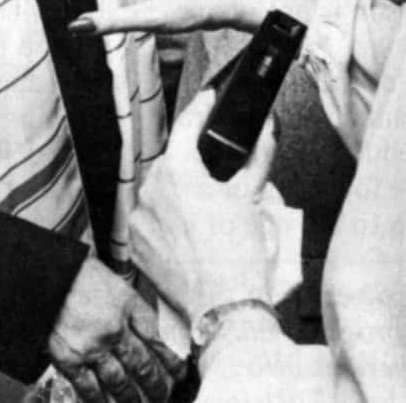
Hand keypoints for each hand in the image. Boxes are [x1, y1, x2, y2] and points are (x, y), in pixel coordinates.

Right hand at [49, 257, 185, 401]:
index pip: (155, 339)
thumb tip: (148, 333)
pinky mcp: (70, 360)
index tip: (180, 373)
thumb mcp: (115, 283)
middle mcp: (114, 329)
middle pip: (142, 365)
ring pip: (120, 382)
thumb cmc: (79, 275)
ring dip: (132, 398)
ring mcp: (93, 347)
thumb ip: (132, 309)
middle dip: (156, 385)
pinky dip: (100, 400)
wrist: (47, 277)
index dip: (170, 360)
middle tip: (163, 397)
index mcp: (127, 306)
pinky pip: (90, 388)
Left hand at [131, 91, 277, 323]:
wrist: (224, 308)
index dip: (201, 107)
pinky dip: (166, 220)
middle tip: (217, 173)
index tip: (210, 98)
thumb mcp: (251, 196)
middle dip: (193, 161)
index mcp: (177, 172)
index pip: (186, 124)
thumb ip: (260, 153)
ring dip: (178, 193)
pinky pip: (150, 219)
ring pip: (160, 191)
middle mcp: (150, 190)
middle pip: (173, 160)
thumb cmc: (238, 255)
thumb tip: (270, 126)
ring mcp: (139, 219)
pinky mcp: (135, 244)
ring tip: (205, 210)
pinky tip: (189, 233)